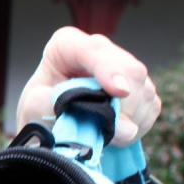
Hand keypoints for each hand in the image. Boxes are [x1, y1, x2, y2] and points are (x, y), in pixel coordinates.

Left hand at [16, 26, 160, 145]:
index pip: (91, 49)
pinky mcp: (141, 89)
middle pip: (129, 70)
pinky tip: (117, 136)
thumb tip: (96, 115)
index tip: (117, 92)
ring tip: (107, 137)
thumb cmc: (39, 114)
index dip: (108, 69)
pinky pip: (152, 106)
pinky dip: (139, 126)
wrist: (50, 131)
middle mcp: (99, 50)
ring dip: (130, 120)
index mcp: (66, 46)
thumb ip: (52, 108)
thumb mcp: (32, 110)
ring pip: (144, 89)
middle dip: (124, 106)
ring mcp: (124, 67)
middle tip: (111, 133)